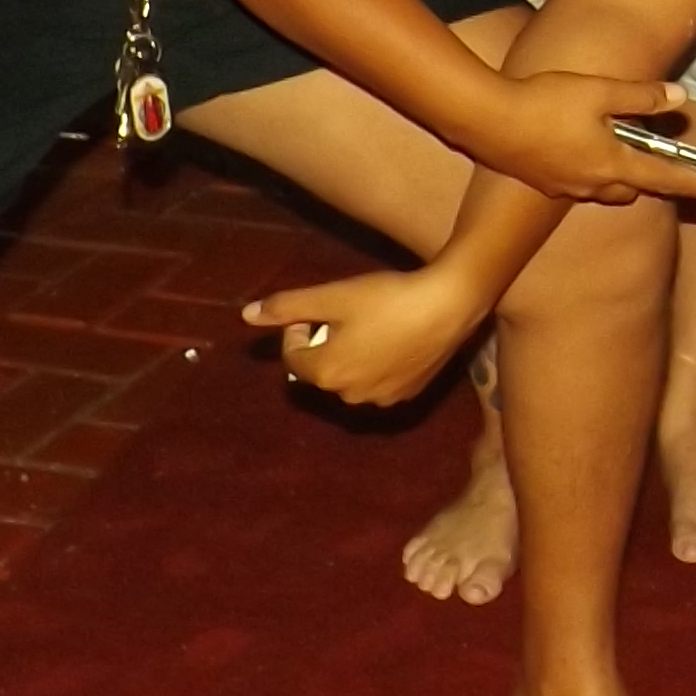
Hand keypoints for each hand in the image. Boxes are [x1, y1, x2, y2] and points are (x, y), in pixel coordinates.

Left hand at [244, 263, 488, 407]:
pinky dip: (378, 365)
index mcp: (324, 373)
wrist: (449, 306)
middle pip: (321, 369)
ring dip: (351, 356)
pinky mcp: (407, 395)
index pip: (292, 355)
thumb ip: (287, 306)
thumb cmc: (387, 298)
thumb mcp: (332, 296)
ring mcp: (380, 399)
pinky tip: (396, 339)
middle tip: (349, 313)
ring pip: (350, 377)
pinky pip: (378, 382)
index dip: (301, 327)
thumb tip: (246, 316)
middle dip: (325, 344)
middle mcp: (348, 395)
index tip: (323, 306)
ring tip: (373, 325)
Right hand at [458, 67, 695, 205]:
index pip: (664, 178)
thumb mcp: (600, 92)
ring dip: (619, 178)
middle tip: (666, 168)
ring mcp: (563, 187)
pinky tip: (579, 152)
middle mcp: (590, 183)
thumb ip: (642, 96)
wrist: (486, 119)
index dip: (694, 183)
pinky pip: (577, 185)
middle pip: (633, 189)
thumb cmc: (545, 102)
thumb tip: (680, 97)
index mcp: (611, 163)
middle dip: (652, 181)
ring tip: (621, 156)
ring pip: (604, 189)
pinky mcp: (540, 182)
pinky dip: (590, 174)